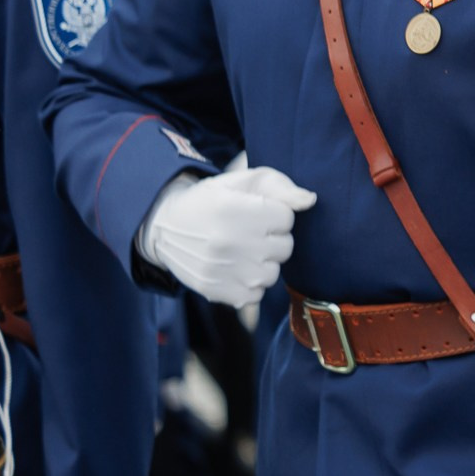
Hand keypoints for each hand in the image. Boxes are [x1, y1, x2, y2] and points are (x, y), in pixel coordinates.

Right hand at [136, 166, 314, 307]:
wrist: (165, 226)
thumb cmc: (212, 199)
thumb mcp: (243, 180)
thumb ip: (281, 187)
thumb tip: (310, 201)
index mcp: (237, 210)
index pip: (287, 218)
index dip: (275, 214)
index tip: (256, 212)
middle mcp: (231, 242)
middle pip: (285, 247)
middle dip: (272, 238)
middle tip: (248, 231)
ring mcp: (224, 271)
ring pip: (273, 273)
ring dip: (264, 262)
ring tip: (242, 250)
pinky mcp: (217, 291)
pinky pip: (256, 295)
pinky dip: (250, 284)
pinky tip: (235, 269)